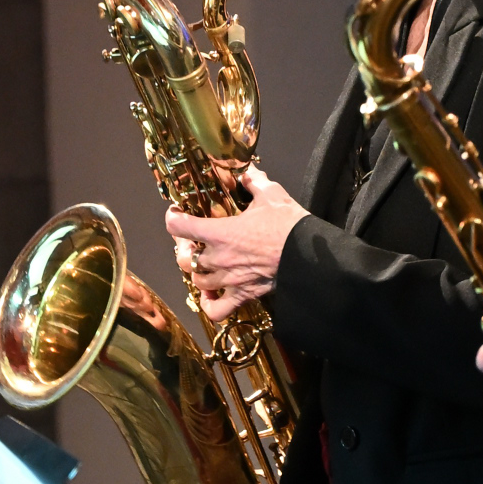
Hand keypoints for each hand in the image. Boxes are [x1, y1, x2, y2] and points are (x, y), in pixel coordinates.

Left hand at [163, 167, 308, 321]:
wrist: (309, 255)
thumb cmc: (289, 225)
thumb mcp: (271, 195)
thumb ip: (254, 183)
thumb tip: (247, 173)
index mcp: (220, 232)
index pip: (179, 226)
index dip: (173, 218)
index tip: (177, 214)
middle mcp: (219, 258)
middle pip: (184, 259)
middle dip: (183, 249)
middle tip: (191, 241)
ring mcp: (229, 280)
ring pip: (198, 281)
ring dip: (197, 272)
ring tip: (204, 265)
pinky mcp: (243, 295)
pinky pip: (217, 310)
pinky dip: (210, 305)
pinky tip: (212, 295)